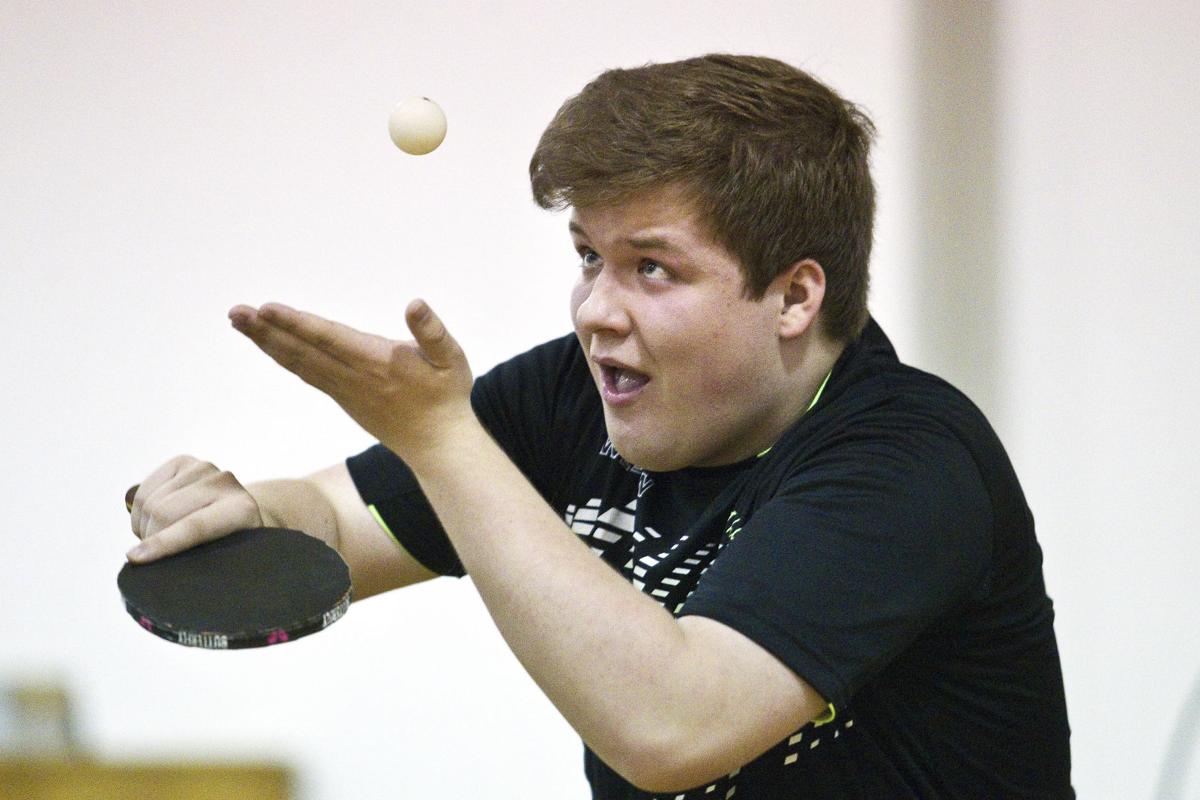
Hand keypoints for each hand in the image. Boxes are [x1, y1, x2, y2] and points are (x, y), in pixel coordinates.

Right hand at [127, 455, 263, 562]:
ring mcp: (204, 468)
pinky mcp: (183, 462)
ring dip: (143, 526)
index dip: (163, 543)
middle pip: (163, 511)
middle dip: (149, 538)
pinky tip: (152, 521)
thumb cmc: (229, 544)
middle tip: (154, 556)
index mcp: (242, 510)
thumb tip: (154, 559)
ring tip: (157, 538)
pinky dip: (138, 512)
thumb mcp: (224, 558)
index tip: (136, 558)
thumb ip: (200, 558)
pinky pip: (143, 490)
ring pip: (148, 501)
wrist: (237, 515)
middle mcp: (225, 482)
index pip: (195, 526)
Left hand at [227, 299, 475, 465]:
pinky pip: (306, 373)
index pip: (329, 339)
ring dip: (268, 342)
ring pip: (299, 362)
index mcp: (378, 362)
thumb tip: (415, 304)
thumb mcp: (452, 359)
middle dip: (267, 330)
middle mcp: (354, 377)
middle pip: (303, 351)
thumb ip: (433, 331)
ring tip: (240, 322)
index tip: (267, 310)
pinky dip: (284, 357)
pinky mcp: (343, 396)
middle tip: (235, 312)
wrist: (437, 445)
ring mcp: (344, 390)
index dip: (297, 324)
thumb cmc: (447, 397)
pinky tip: (267, 344)